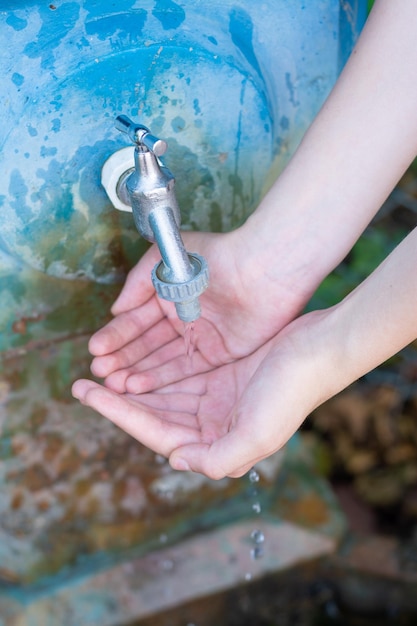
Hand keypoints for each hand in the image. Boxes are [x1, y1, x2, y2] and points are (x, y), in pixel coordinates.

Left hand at [72, 310, 330, 478]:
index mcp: (219, 443)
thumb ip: (217, 459)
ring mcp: (217, 398)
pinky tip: (135, 361)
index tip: (87, 395)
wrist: (319, 350)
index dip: (119, 415)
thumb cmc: (292, 392)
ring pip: (163, 394)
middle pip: (155, 414)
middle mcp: (214, 425)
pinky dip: (157, 369)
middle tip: (81, 383)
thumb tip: (175, 462)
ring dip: (134, 384)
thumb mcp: (257, 434)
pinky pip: (180, 373)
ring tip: (101, 370)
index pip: (157, 433)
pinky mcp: (223, 373)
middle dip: (118, 401)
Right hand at [87, 229, 315, 394]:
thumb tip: (115, 311)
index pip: (137, 321)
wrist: (262, 267)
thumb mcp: (166, 260)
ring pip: (163, 361)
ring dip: (137, 372)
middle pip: (147, 345)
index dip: (116, 335)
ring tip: (113, 384)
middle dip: (123, 359)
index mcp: (170, 297)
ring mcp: (201, 339)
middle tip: (100, 372)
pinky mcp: (219, 355)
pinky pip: (187, 370)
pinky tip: (139, 387)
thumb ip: (138, 284)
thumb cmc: (215, 255)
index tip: (96, 349)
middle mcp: (183, 321)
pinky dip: (163, 378)